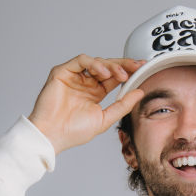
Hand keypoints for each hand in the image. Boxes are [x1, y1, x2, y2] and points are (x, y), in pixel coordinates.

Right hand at [27, 54, 146, 153]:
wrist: (53, 135)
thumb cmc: (74, 131)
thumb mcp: (105, 119)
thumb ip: (122, 105)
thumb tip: (140, 92)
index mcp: (95, 93)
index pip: (114, 78)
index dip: (128, 72)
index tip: (143, 69)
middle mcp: (85, 83)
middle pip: (108, 67)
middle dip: (124, 64)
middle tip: (137, 65)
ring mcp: (74, 76)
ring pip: (96, 62)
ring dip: (111, 65)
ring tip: (121, 74)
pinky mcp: (62, 72)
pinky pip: (81, 61)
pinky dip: (94, 63)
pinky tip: (104, 72)